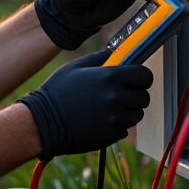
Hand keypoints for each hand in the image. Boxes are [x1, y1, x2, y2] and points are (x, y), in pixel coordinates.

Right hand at [17, 49, 152, 159]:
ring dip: (127, 111)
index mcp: (110, 77)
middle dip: (134, 95)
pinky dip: (116, 125)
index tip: (135, 80)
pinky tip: (99, 120)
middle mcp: (116, 97)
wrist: (43, 123)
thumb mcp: (74, 68)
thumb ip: (99, 58)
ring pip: (136, 114)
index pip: (145, 76)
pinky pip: (124, 129)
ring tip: (106, 108)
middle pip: (144, 97)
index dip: (141, 77)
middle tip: (119, 95)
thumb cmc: (57, 93)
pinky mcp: (111, 134)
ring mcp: (115, 118)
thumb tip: (115, 54)